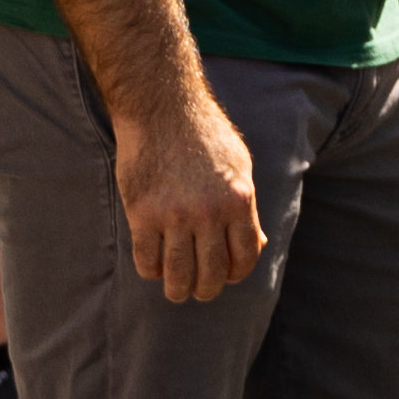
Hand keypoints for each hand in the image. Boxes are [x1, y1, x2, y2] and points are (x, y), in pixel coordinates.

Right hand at [107, 75, 266, 304]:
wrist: (163, 108)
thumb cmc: (204, 136)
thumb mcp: (240, 166)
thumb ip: (247, 208)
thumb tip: (256, 245)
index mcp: (239, 200)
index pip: (244, 258)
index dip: (235, 275)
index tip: (225, 276)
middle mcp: (209, 212)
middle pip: (211, 274)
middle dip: (206, 290)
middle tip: (199, 289)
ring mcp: (174, 215)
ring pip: (178, 275)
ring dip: (178, 290)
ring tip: (176, 290)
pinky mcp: (142, 213)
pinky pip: (146, 261)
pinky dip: (151, 271)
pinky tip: (154, 265)